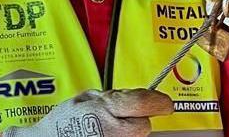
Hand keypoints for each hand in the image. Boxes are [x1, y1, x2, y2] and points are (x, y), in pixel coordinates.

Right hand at [2, 89, 172, 136]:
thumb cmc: (63, 122)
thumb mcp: (86, 97)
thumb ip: (111, 96)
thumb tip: (133, 95)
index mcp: (104, 109)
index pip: (144, 103)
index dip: (159, 102)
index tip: (165, 103)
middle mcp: (111, 130)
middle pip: (144, 125)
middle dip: (139, 118)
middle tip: (124, 115)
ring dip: (130, 131)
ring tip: (110, 127)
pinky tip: (108, 135)